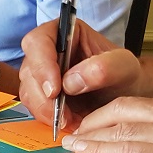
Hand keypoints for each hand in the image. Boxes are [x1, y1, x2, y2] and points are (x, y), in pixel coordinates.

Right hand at [19, 18, 140, 131]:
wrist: (124, 93)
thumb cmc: (123, 74)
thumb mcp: (124, 66)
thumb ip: (103, 68)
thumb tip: (70, 81)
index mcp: (63, 32)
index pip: (38, 42)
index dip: (41, 65)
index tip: (55, 90)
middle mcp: (47, 51)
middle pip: (29, 71)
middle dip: (44, 97)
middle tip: (63, 114)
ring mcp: (41, 73)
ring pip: (28, 92)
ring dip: (46, 111)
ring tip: (71, 120)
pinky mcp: (40, 94)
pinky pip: (34, 107)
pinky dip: (49, 118)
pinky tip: (68, 121)